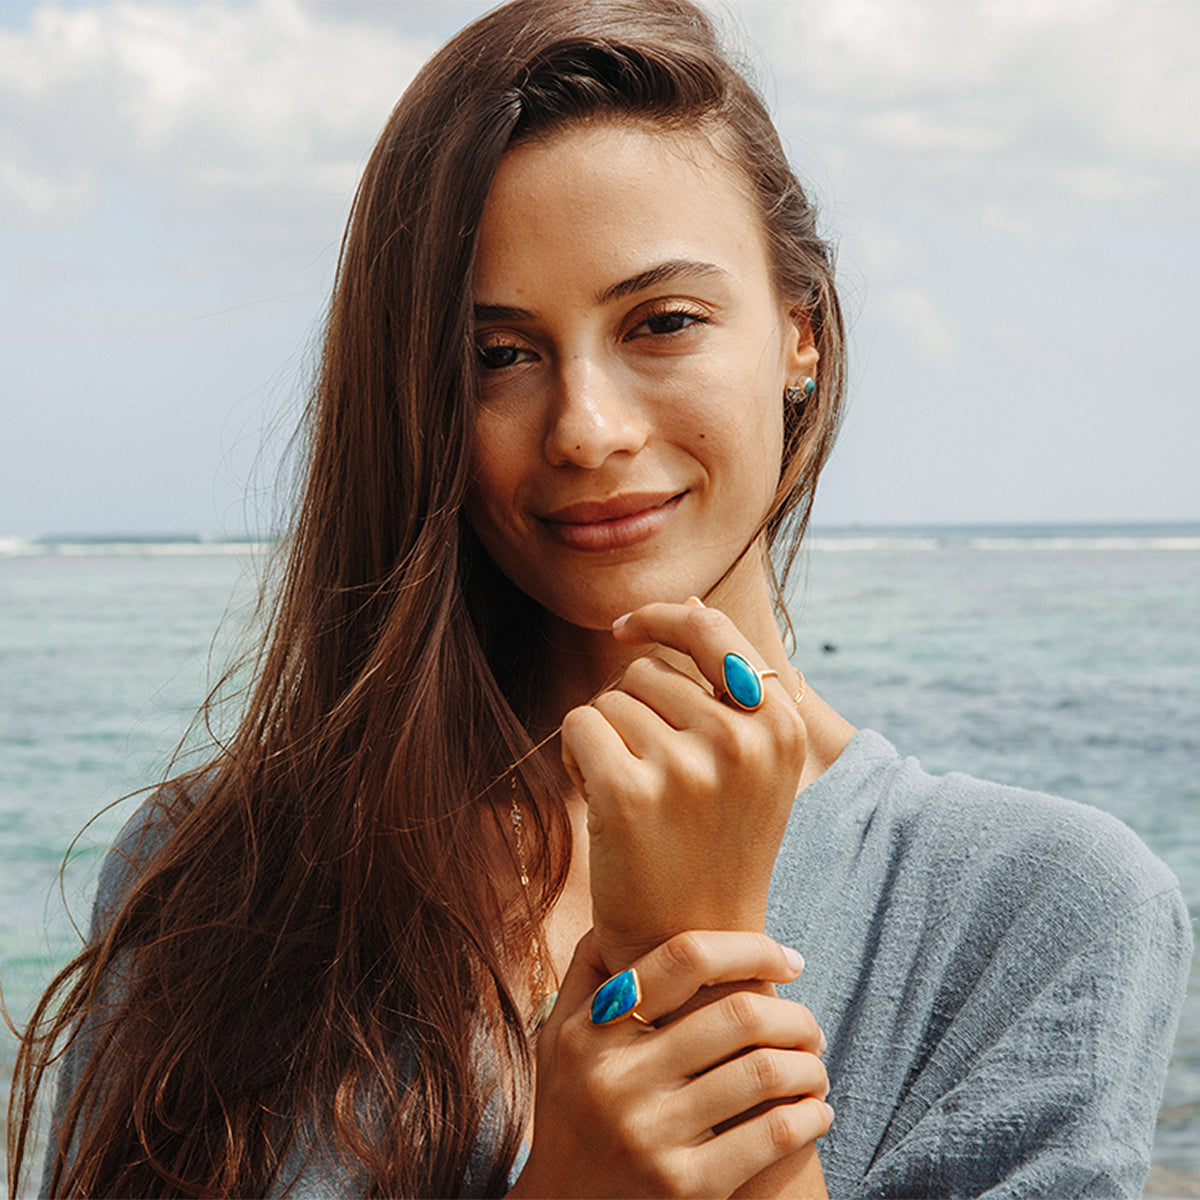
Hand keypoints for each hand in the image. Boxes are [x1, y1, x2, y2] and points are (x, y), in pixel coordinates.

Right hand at [509, 930, 830, 1198]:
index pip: (683, 958)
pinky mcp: (684, 1189)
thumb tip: (622, 909)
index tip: (787, 958)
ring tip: (815, 1067)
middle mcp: (615, 1079)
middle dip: (793, 1015)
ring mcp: (649, 1137)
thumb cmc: (571, 1116)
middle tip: (810, 1025)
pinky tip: (816, 1113)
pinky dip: (809, 1117)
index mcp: (590, 1032)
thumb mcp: (557, 1041)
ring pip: (763, 1072)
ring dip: (808, 1065)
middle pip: (736, 1016)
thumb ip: (588, 974)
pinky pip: (771, 1135)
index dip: (749, 947)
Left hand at [561, 601, 805, 969]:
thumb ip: (727, 685)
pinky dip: (574, 754)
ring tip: (632, 791)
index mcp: (780, 726)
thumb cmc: (714, 842)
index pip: (710, 630)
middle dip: (633, 709)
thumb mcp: (748, 762)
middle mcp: (742, 740)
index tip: (626, 626)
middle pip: (647, 670)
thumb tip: (690, 605)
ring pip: (610, 698)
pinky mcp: (630, 794)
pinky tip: (597, 795)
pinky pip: (579, 723)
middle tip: (649, 772)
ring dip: (605, 735)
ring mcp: (689, 767)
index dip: (662, 618)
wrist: (691, 942)